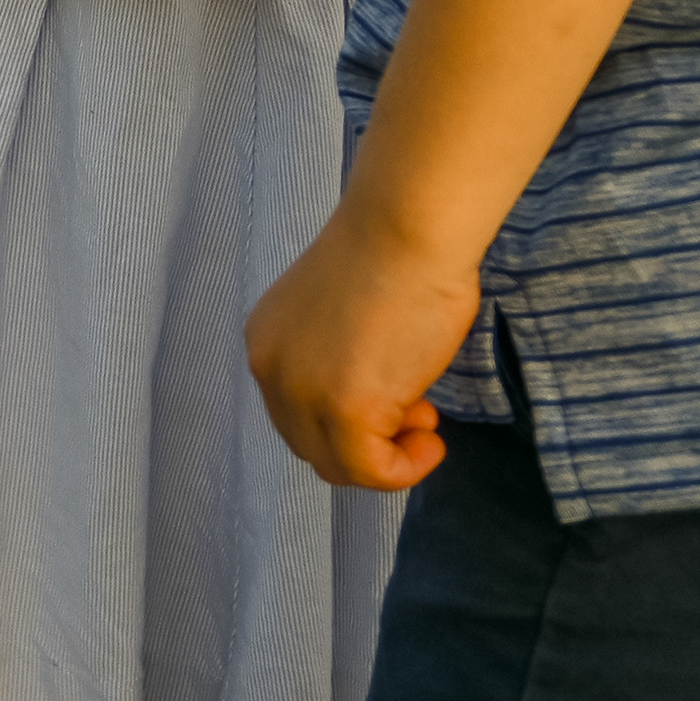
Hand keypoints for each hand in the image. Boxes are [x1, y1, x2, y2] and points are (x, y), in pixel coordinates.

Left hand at [245, 209, 480, 490]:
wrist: (409, 228)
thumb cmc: (395, 257)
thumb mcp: (341, 318)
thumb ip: (337, 360)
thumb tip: (369, 411)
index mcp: (267, 343)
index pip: (296, 415)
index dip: (350, 421)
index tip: (397, 399)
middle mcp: (270, 368)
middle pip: (311, 445)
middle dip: (368, 442)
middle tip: (417, 411)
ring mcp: (302, 391)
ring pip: (339, 466)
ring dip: (388, 457)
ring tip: (425, 419)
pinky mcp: (345, 407)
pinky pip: (371, 472)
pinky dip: (406, 470)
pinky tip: (432, 440)